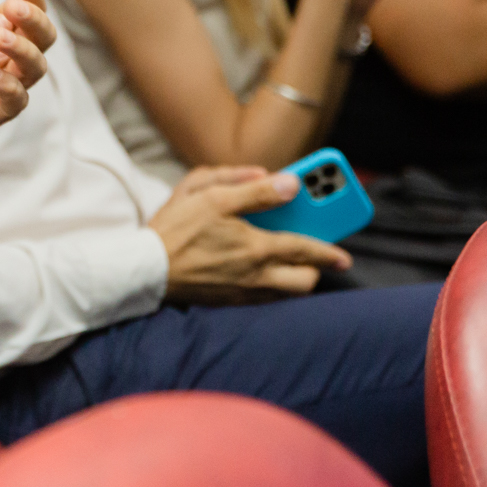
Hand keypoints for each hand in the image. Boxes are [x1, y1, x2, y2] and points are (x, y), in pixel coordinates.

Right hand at [151, 166, 350, 303]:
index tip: (343, 255)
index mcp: (256, 248)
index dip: (329, 251)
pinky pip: (263, 299)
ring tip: (289, 262)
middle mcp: (256, 276)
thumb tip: (290, 183)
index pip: (306, 250)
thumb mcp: (212, 195)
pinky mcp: (228, 302)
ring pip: (285, 294)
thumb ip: (254, 189)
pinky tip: (259, 271)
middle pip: (303, 282)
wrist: (143, 269)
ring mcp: (242, 293)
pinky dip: (271, 287)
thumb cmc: (175, 228)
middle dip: (315, 270)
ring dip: (293, 279)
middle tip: (313, 255)